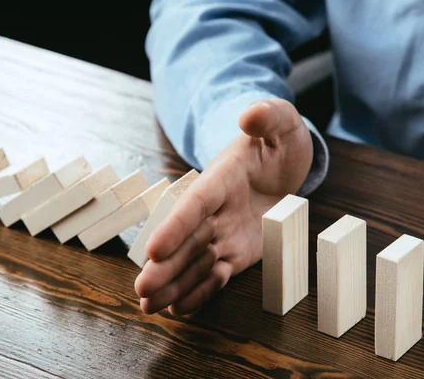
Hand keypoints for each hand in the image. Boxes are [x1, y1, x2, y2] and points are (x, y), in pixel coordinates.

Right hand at [134, 98, 313, 314]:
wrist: (282, 163)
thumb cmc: (279, 140)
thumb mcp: (281, 122)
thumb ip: (268, 117)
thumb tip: (250, 114)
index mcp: (220, 179)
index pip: (194, 204)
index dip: (174, 226)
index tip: (154, 250)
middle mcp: (216, 210)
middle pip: (186, 240)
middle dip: (164, 267)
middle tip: (141, 290)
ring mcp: (224, 233)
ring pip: (195, 262)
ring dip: (174, 285)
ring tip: (151, 308)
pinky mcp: (238, 252)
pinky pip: (216, 275)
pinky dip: (201, 292)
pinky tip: (180, 309)